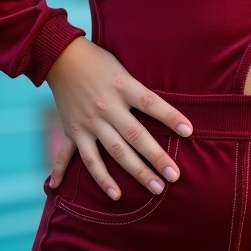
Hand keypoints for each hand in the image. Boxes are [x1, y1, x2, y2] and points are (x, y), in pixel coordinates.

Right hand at [45, 37, 193, 199]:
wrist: (61, 56)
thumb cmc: (99, 61)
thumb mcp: (124, 69)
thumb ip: (140, 91)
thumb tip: (168, 110)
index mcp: (121, 87)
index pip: (150, 103)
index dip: (170, 116)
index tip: (189, 131)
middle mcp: (106, 107)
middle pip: (134, 136)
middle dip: (156, 157)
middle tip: (174, 176)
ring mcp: (88, 122)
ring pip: (113, 152)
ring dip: (134, 173)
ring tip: (154, 188)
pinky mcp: (73, 130)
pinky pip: (76, 157)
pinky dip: (89, 176)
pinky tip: (108, 194)